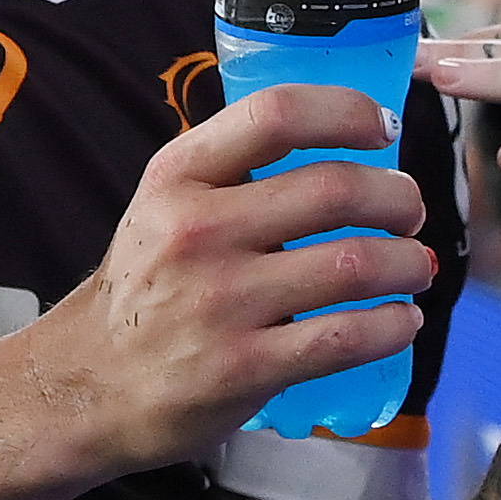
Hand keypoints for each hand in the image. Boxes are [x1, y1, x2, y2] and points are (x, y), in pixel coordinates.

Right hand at [23, 85, 434, 474]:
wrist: (86, 387)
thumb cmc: (145, 291)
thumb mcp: (165, 208)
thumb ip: (234, 171)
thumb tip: (338, 142)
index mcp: (180, 177)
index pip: (276, 114)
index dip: (348, 112)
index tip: (383, 128)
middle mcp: (198, 231)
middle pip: (335, 188)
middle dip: (397, 197)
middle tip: (410, 211)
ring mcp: (221, 302)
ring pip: (354, 263)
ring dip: (406, 263)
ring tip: (414, 268)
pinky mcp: (243, 368)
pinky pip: (346, 337)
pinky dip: (391, 326)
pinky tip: (400, 321)